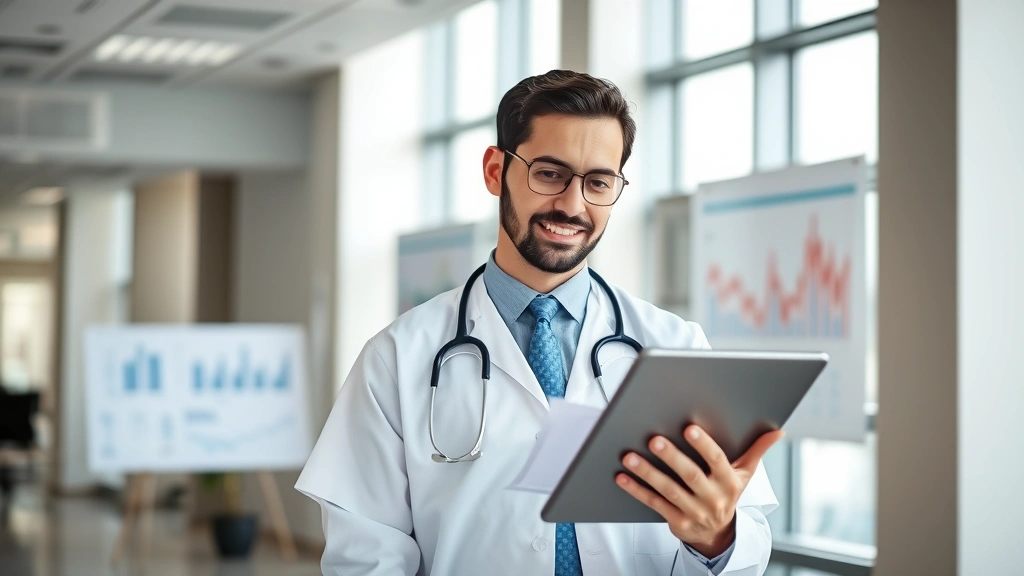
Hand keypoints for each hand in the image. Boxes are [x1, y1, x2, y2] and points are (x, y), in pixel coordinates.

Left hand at [615, 426, 784, 557]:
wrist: (719, 535)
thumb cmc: (727, 493)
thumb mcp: (745, 474)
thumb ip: (757, 450)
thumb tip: (778, 431)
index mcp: (729, 481)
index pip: (717, 461)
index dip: (704, 445)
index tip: (689, 428)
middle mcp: (713, 498)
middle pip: (690, 475)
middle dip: (672, 457)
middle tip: (654, 439)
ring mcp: (694, 512)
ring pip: (669, 491)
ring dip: (648, 473)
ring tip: (630, 457)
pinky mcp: (677, 522)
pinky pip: (654, 504)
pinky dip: (637, 490)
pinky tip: (623, 477)